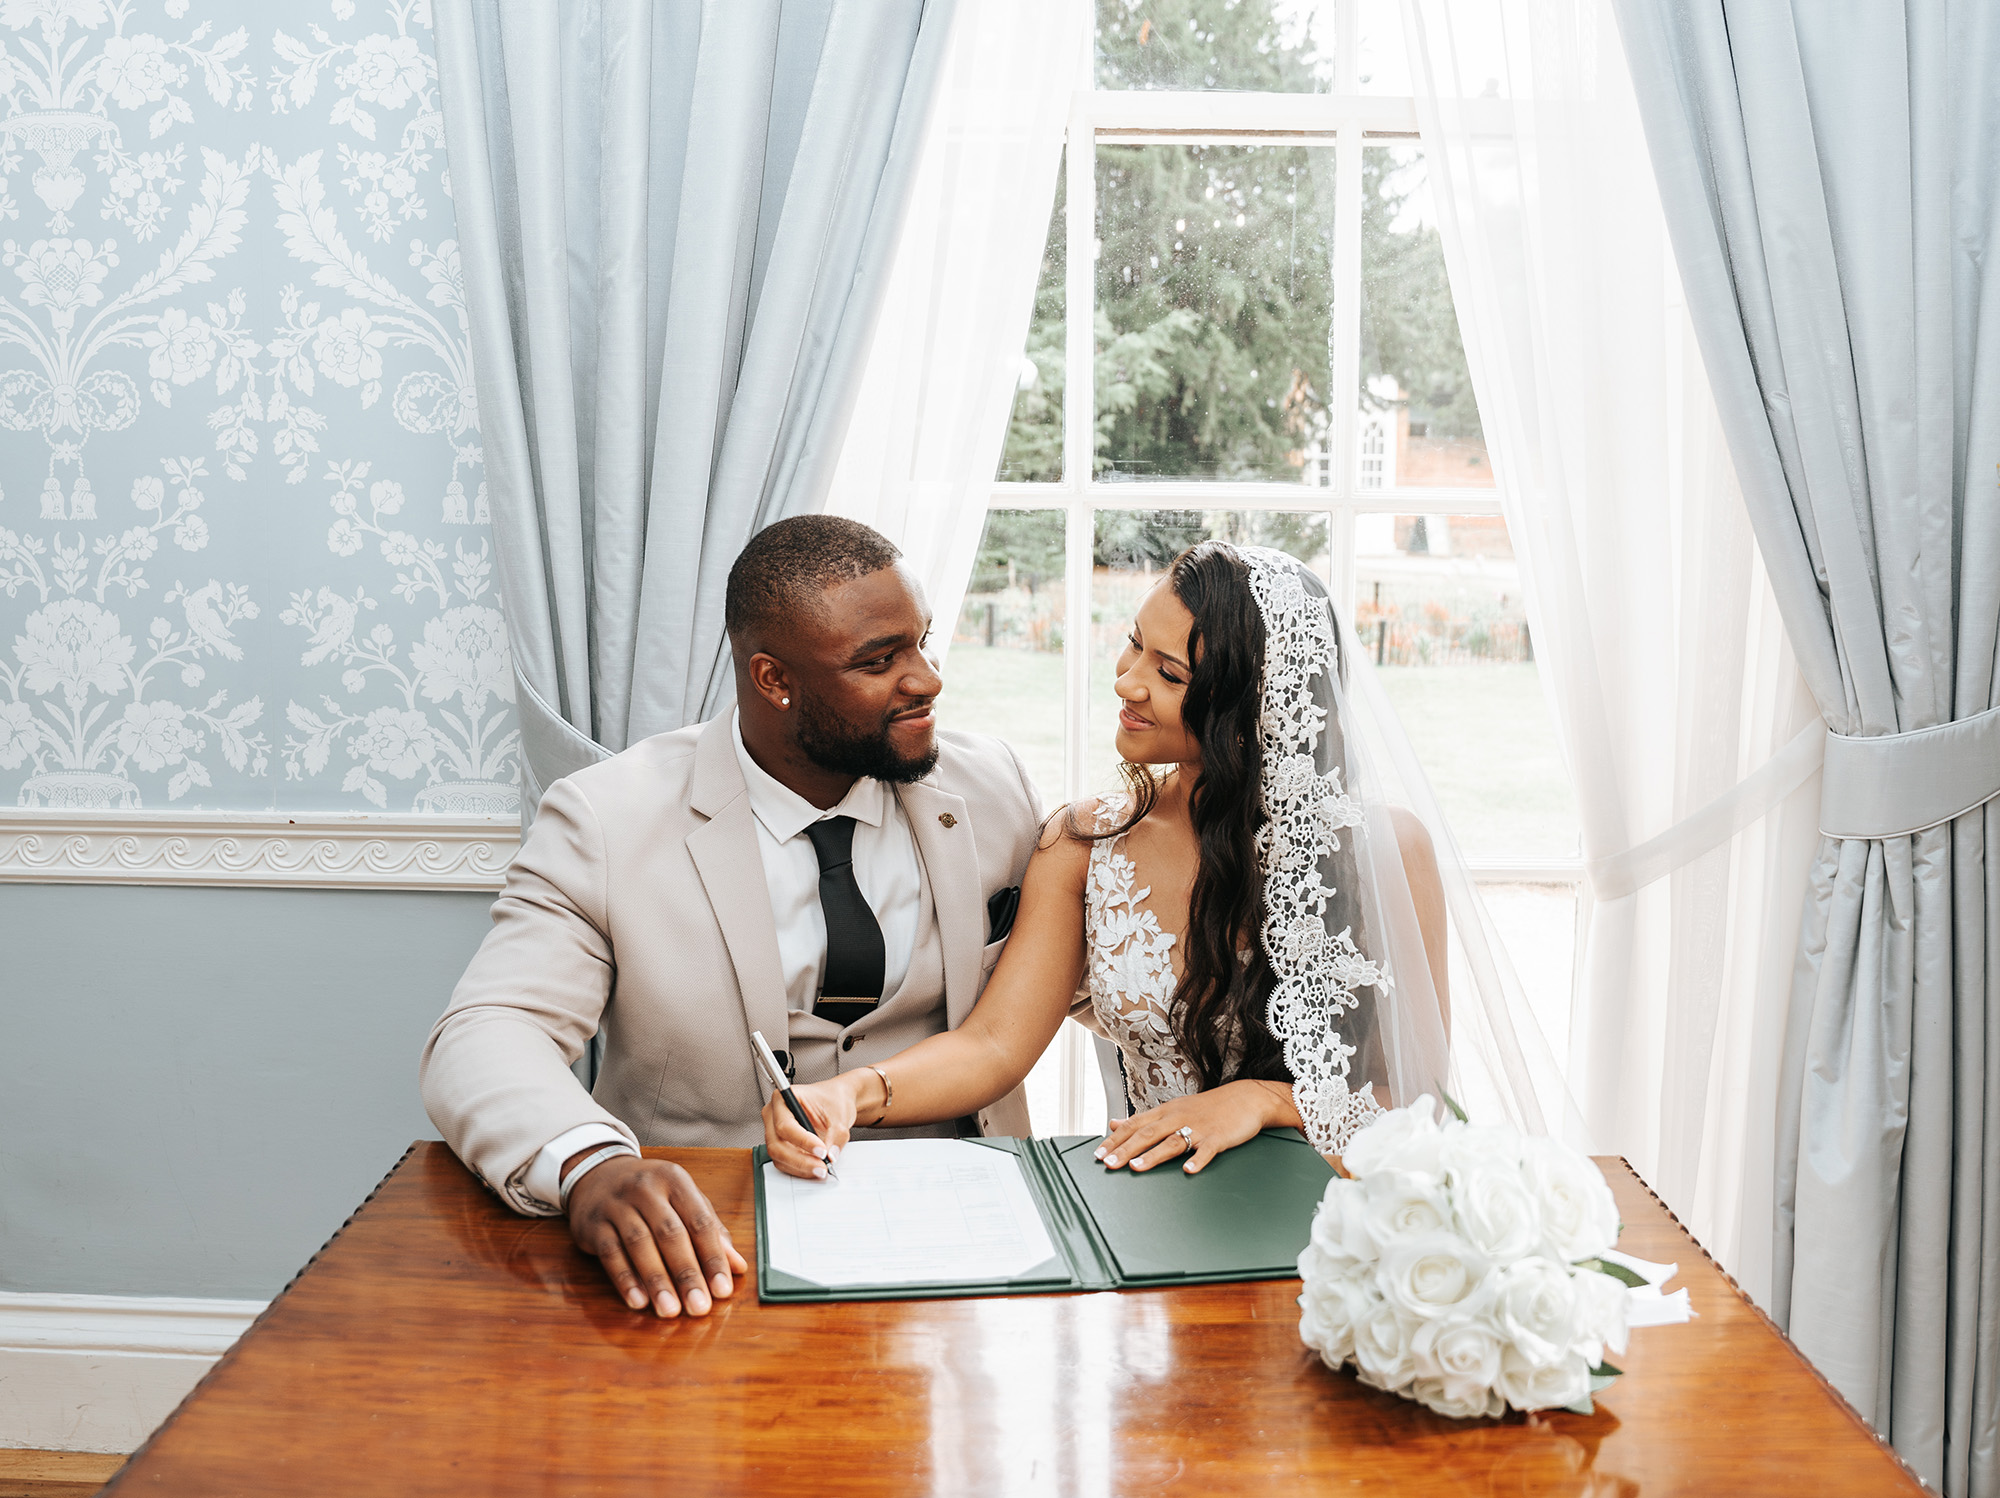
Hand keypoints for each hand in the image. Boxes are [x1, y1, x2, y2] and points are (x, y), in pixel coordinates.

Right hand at [563, 1155, 748, 1317]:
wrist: (597, 1175)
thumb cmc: (650, 1193)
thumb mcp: (683, 1201)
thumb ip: (711, 1231)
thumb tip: (738, 1266)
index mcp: (675, 1180)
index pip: (700, 1221)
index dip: (713, 1257)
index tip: (722, 1289)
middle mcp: (646, 1189)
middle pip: (670, 1234)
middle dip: (686, 1274)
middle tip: (699, 1306)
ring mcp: (617, 1205)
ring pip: (639, 1245)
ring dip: (657, 1281)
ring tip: (670, 1310)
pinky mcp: (594, 1224)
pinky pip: (611, 1254)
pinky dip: (625, 1279)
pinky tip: (638, 1301)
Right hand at [761, 1073, 873, 1178]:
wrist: (835, 1102)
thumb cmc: (832, 1100)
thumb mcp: (839, 1114)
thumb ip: (836, 1135)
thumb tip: (830, 1156)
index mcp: (782, 1098)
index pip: (785, 1125)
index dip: (803, 1141)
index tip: (822, 1151)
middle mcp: (773, 1115)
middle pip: (777, 1144)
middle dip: (800, 1160)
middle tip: (822, 1166)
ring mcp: (773, 1131)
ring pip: (778, 1156)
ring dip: (800, 1167)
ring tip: (821, 1169)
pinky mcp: (780, 1145)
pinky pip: (783, 1162)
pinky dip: (799, 1169)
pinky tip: (814, 1168)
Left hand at [1095, 1080, 1292, 1174]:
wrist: (1245, 1098)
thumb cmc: (1207, 1107)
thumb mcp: (1173, 1108)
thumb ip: (1144, 1118)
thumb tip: (1114, 1123)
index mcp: (1166, 1112)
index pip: (1134, 1124)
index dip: (1115, 1139)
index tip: (1098, 1153)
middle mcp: (1178, 1118)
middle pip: (1148, 1133)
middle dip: (1126, 1149)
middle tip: (1108, 1163)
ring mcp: (1199, 1128)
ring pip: (1172, 1142)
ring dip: (1153, 1155)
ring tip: (1136, 1167)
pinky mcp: (1219, 1138)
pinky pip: (1207, 1150)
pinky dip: (1197, 1161)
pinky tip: (1188, 1171)